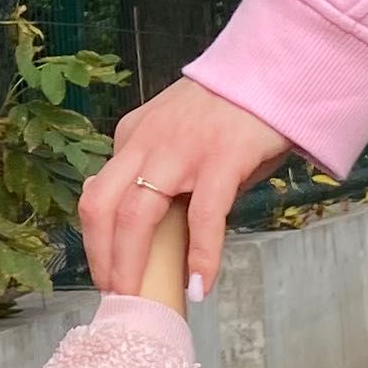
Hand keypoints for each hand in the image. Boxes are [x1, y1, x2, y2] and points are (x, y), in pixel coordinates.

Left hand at [79, 79, 293, 302]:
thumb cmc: (230, 109)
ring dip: (132, 263)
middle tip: (114, 294)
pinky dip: (200, 257)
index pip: (98, 195)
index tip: (106, 272)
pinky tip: (200, 286)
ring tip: (140, 297)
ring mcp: (181, 150)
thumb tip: (159, 228)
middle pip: (101, 208)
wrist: (271, 70)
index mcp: (133, 137)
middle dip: (101, 258)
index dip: (96, 241)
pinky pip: (203, 217)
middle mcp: (146, 142)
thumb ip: (161, 171)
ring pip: (136, 215)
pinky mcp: (221, 159)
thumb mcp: (178, 134)